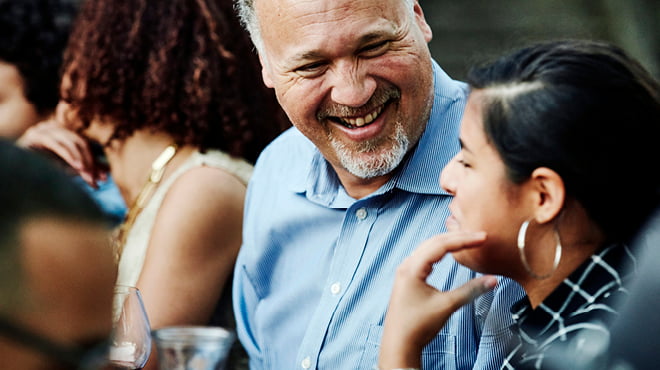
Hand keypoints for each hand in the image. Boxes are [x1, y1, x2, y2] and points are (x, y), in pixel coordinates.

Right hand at [17, 119, 106, 186]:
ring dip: (81, 160)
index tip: (104, 178)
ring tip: (87, 175)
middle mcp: (56, 126)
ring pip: (71, 142)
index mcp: (65, 130)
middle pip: (81, 142)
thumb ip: (85, 168)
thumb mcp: (67, 167)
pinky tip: (76, 166)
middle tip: (96, 180)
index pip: (86, 144)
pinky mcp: (36, 135)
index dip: (96, 161)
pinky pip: (56, 143)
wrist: (16, 167)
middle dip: (90, 162)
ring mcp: (45, 129)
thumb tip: (106, 175)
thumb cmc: (42, 166)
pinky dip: (68, 155)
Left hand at [379, 231, 497, 368]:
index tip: (482, 237)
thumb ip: (470, 291)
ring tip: (468, 240)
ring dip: (448, 242)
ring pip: (428, 248)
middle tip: (479, 236)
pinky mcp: (408, 279)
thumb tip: (493, 280)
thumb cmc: (417, 326)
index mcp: (412, 268)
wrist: (399, 344)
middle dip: (457, 237)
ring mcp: (405, 271)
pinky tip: (449, 252)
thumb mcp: (447, 306)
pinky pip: (424, 257)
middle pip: (434, 242)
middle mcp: (406, 266)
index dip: (463, 240)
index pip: (441, 245)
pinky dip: (439, 251)